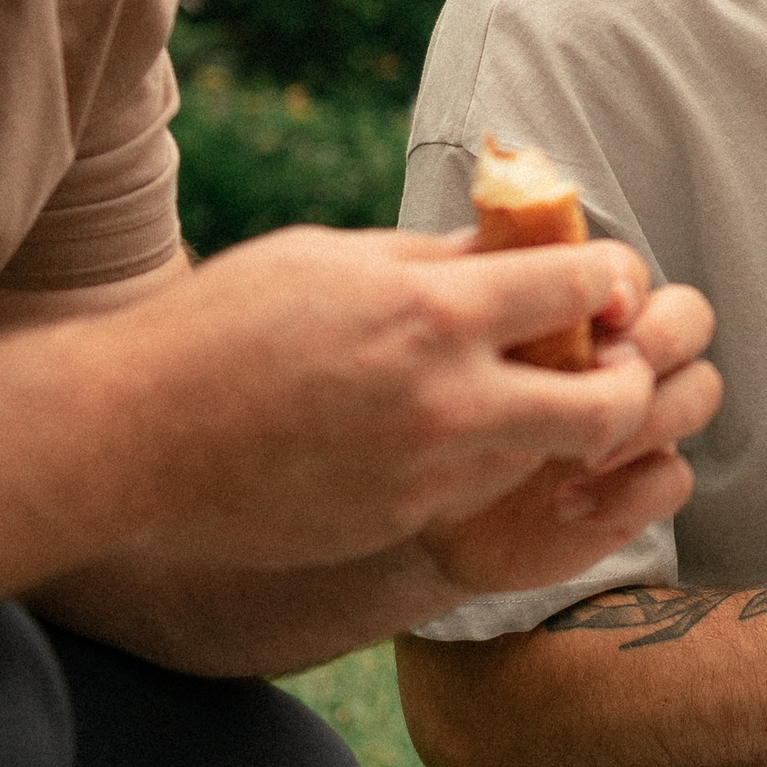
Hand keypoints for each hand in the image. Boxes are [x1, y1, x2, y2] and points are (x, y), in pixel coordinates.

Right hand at [101, 227, 722, 579]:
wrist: (135, 436)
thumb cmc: (226, 324)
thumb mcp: (335, 257)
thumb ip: (439, 257)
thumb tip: (521, 244)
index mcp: (434, 309)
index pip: (586, 286)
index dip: (614, 281)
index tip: (606, 284)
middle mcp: (448, 398)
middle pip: (613, 404)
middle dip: (631, 383)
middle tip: (609, 364)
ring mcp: (431, 473)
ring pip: (552, 455)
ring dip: (557, 427)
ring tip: (518, 393)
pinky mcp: (405, 522)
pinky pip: (485, 491)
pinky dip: (488, 461)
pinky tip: (442, 435)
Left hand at [421, 266, 723, 596]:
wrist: (407, 508)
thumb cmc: (418, 413)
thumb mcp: (429, 342)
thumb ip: (474, 287)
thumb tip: (505, 231)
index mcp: (570, 310)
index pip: (626, 271)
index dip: (621, 282)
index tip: (593, 307)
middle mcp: (615, 357)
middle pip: (687, 317)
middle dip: (659, 337)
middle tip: (604, 368)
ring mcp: (633, 420)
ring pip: (698, 390)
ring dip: (654, 415)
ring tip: (586, 449)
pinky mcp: (634, 486)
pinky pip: (673, 478)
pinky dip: (630, 491)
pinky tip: (567, 502)